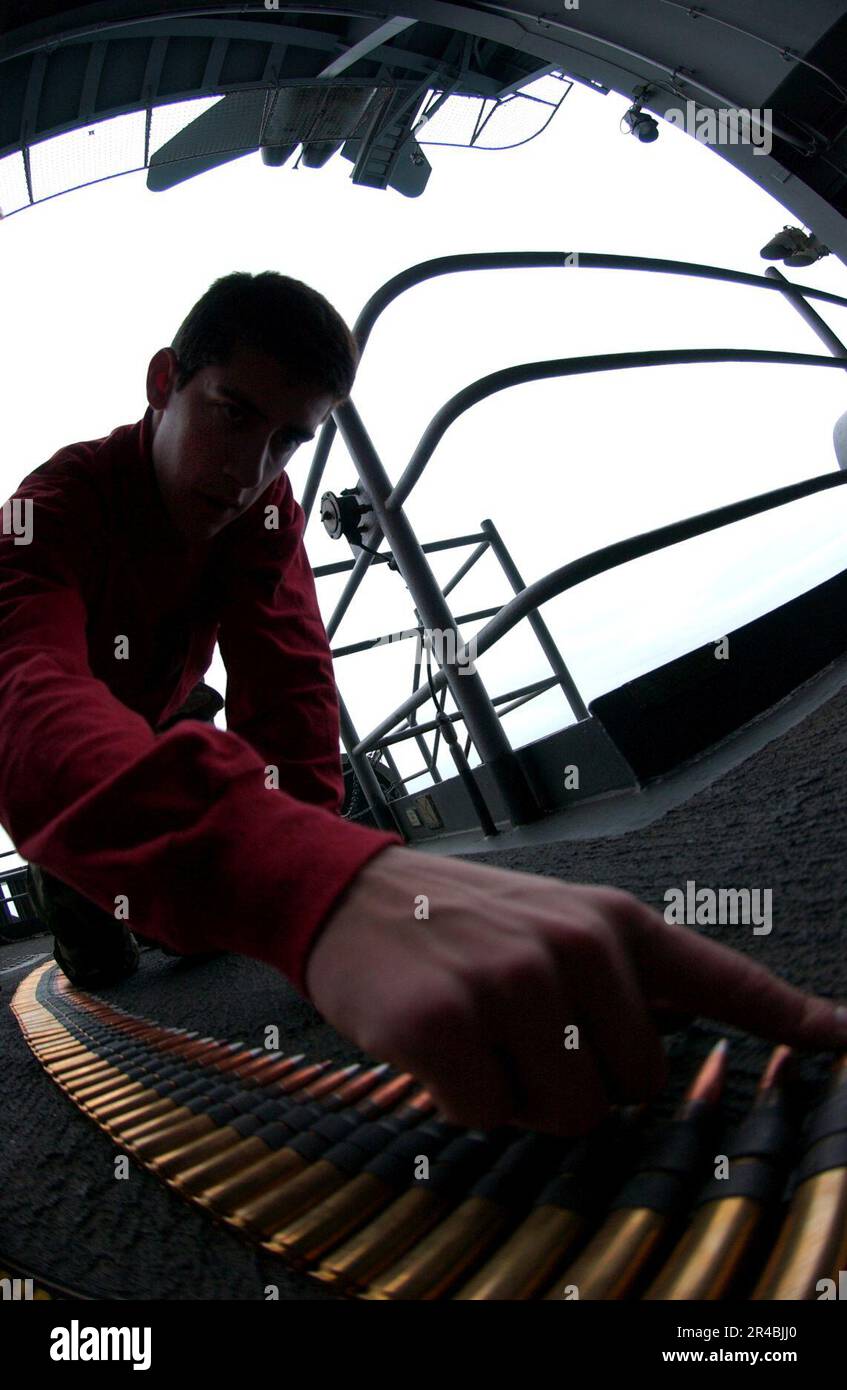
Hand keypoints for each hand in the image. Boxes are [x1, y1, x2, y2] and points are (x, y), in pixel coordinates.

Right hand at [304, 846, 846, 1135]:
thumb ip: (622, 978)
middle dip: (582, 1081)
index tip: (842, 1039)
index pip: (720, 977)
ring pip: (568, 1115)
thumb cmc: (460, 919)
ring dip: (523, 1096)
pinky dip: (464, 1100)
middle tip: (520, 1028)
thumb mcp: (555, 919)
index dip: (788, 1016)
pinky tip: (437, 1045)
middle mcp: (574, 948)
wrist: (351, 894)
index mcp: (611, 920)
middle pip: (635, 1087)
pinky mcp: (446, 1026)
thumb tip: (675, 1045)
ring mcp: (510, 986)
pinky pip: (490, 1117)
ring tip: (481, 1035)